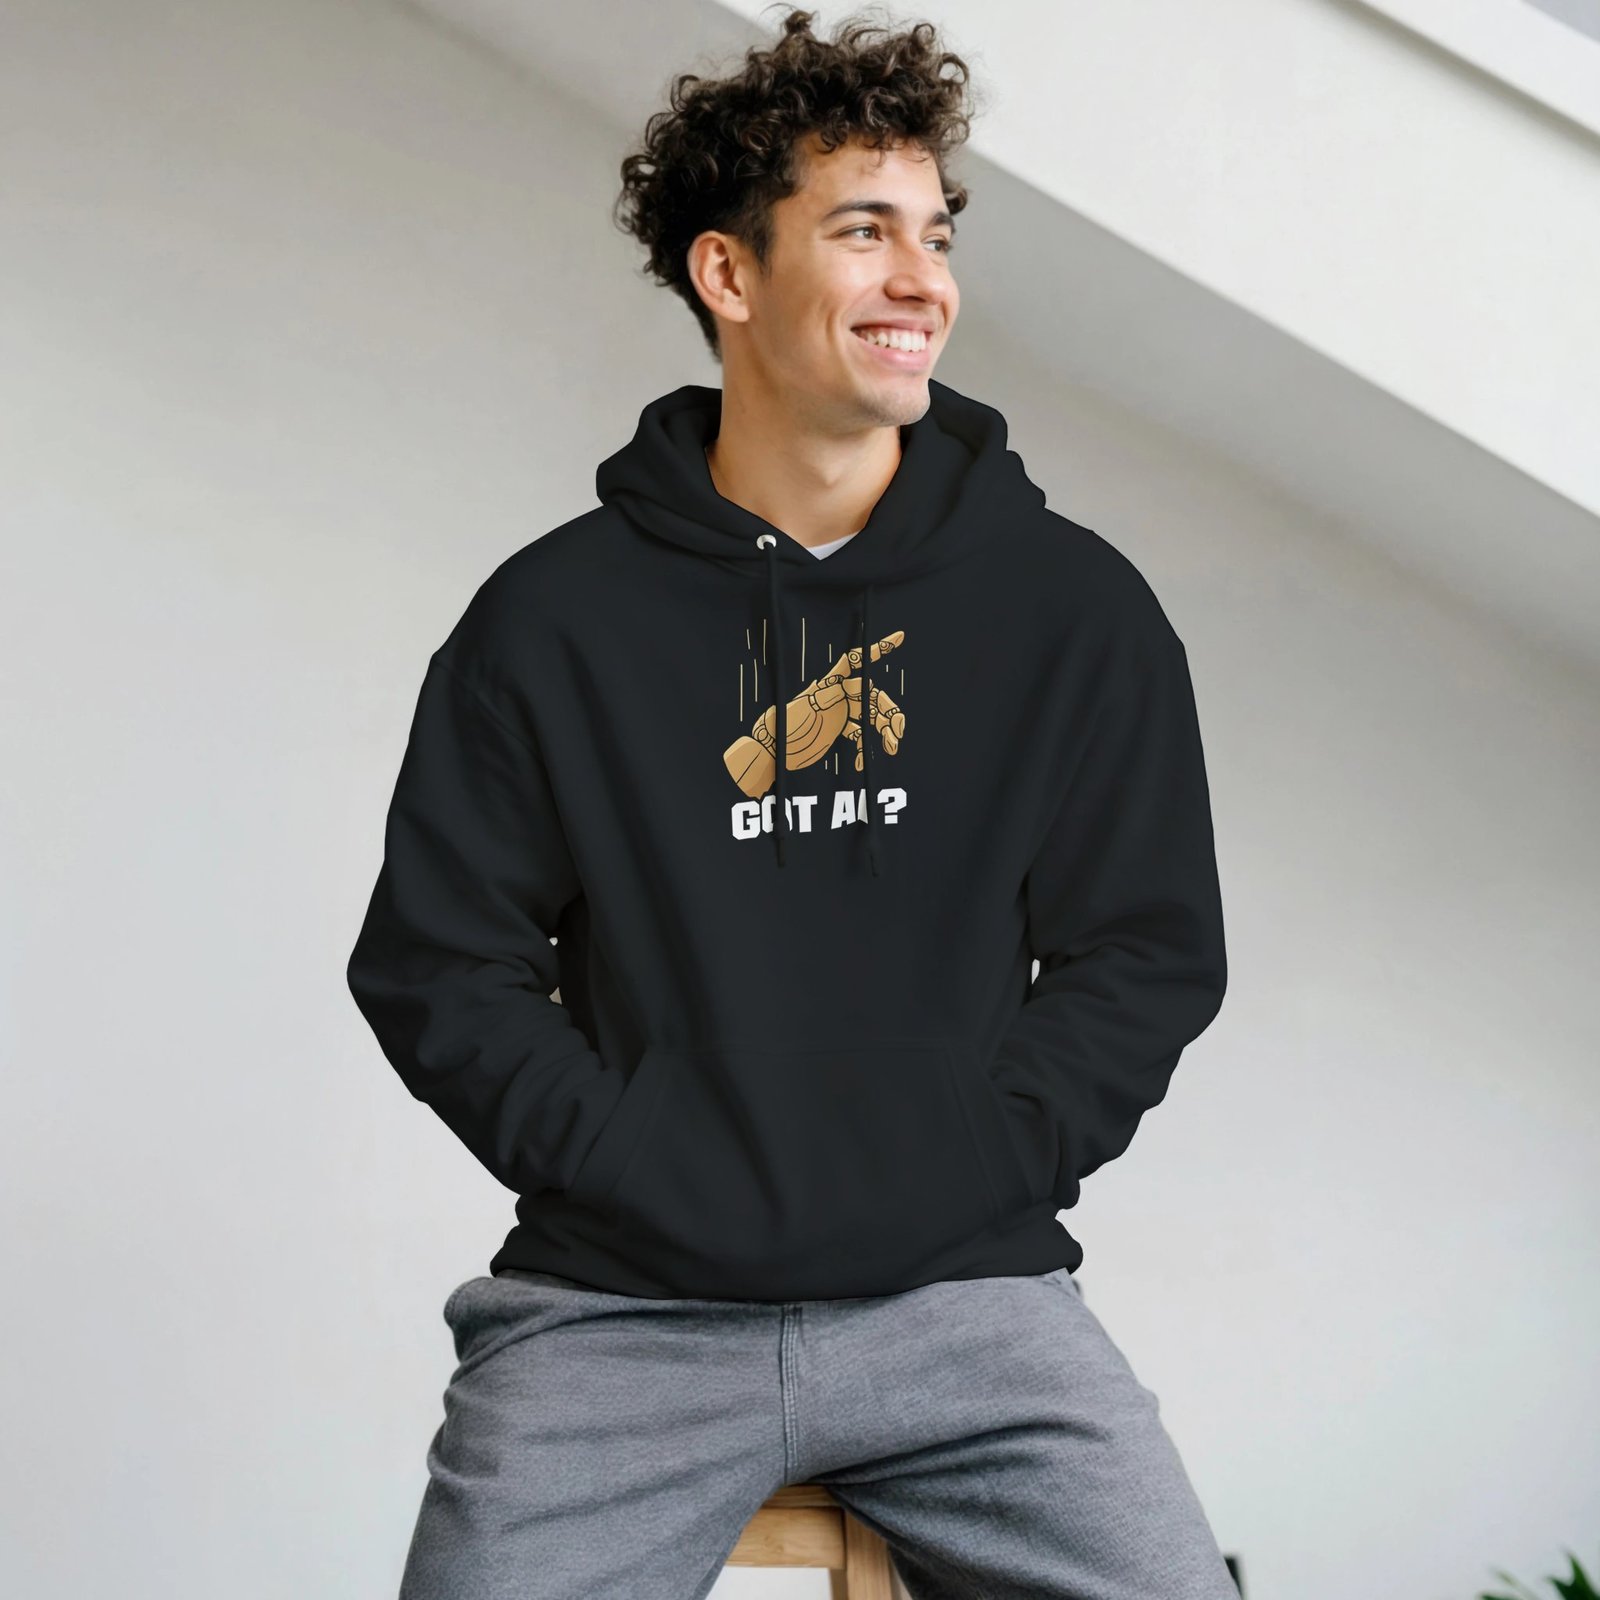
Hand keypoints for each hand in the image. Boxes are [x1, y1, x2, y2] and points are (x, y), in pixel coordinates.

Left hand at [722, 631, 906, 798]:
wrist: (772, 750)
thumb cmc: (779, 728)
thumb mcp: (797, 711)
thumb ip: (819, 697)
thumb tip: (841, 681)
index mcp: (830, 686)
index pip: (856, 662)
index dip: (877, 650)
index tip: (899, 637)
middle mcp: (839, 696)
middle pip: (874, 697)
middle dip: (889, 712)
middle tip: (897, 732)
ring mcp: (841, 713)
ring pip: (873, 717)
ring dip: (884, 731)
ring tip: (891, 748)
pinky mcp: (839, 730)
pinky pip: (861, 736)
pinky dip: (865, 749)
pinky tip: (861, 764)